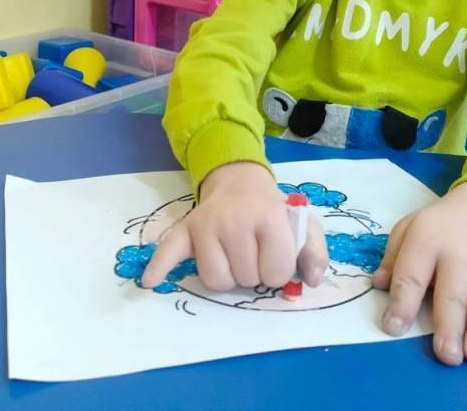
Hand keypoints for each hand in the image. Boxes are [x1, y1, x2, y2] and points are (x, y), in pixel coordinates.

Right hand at [140, 161, 328, 290]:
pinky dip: (159, 267)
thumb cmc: (273, 212)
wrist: (241, 184)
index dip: (278, 272)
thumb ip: (316, 253)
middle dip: (252, 274)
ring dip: (225, 277)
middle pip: (245, 279)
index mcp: (269, 217)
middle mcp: (235, 218)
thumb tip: (312, 281)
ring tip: (231, 257)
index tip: (276, 256)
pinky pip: (168, 252)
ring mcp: (206, 224)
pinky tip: (150, 282)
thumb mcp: (303, 225)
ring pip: (215, 280)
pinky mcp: (185, 229)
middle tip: (253, 253)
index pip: (276, 273)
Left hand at [371, 181, 466, 364]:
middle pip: (453, 292)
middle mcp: (462, 254)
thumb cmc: (439, 226)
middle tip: (445, 354)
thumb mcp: (408, 229)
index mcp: (429, 241)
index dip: (402, 302)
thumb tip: (377, 285)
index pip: (413, 274)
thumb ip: (393, 257)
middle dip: (449, 324)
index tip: (394, 328)